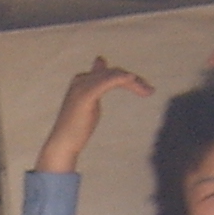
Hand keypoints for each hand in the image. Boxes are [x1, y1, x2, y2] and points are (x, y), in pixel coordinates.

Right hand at [35, 59, 153, 173]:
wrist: (64, 142)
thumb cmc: (76, 126)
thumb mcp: (90, 102)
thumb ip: (97, 86)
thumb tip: (101, 72)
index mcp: (82, 80)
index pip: (109, 72)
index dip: (126, 77)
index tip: (142, 87)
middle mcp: (81, 79)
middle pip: (114, 73)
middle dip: (134, 81)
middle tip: (150, 91)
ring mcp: (82, 86)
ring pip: (113, 76)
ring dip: (134, 82)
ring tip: (148, 91)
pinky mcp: (86, 95)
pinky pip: (106, 82)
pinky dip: (120, 78)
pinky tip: (132, 79)